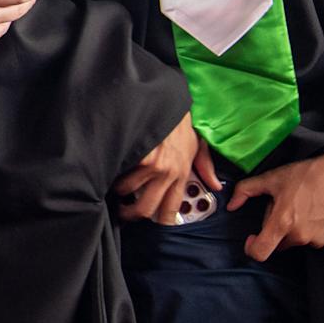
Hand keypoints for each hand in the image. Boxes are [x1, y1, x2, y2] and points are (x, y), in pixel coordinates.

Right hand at [114, 109, 221, 224]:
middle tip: (123, 213)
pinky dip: (111, 173)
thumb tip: (216, 186)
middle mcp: (167, 173)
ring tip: (112, 186)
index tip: (150, 221)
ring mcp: (151, 165)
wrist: (168, 101)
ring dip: (117, 191)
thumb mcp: (198, 144)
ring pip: (127, 191)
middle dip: (130, 214)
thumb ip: (205, 167)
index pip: (171, 207)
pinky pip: (120, 172)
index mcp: (182, 173)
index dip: (159, 219)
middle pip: (146, 208)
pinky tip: (108, 170)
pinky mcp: (137, 155)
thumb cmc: (181, 122)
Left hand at [230, 151, 323, 259]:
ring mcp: (318, 241)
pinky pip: (314, 241)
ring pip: (296, 241)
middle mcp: (300, 236)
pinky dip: (311, 231)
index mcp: (282, 223)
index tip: (252, 238)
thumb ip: (245, 191)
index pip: (260, 252)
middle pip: (278, 242)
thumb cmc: (307, 176)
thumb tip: (231, 205)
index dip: (251, 248)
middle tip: (284, 208)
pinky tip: (315, 213)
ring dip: (294, 230)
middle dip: (276, 229)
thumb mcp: (271, 178)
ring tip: (302, 208)